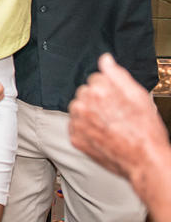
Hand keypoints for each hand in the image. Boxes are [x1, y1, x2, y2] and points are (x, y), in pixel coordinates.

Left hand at [69, 53, 167, 178]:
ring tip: (110, 125)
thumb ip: (117, 74)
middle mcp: (84, 104)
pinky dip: (85, 128)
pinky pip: (75, 125)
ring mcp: (78, 122)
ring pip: (79, 108)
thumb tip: (105, 59)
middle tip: (116, 114)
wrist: (145, 162)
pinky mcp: (75, 138)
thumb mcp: (139, 96)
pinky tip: (102, 133)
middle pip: (85, 92)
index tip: (118, 100)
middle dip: (98, 100)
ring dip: (90, 113)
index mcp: (99, 90)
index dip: (110, 89)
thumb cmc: (146, 132)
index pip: (96, 78)